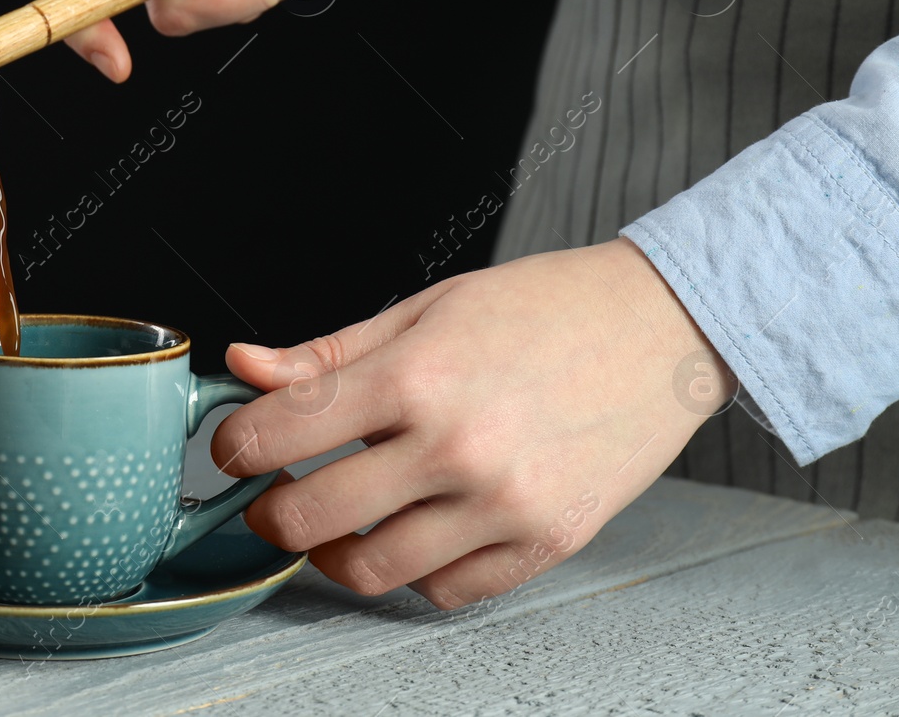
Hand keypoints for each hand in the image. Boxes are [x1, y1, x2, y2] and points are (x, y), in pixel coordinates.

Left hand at [212, 238, 737, 608]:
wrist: (663, 325)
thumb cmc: (543, 307)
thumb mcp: (425, 308)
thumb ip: (328, 352)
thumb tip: (244, 366)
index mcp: (416, 377)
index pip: (281, 433)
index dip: (237, 446)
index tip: (235, 447)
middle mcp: (456, 448)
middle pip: (312, 516)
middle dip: (268, 513)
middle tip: (268, 497)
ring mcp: (504, 505)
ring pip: (372, 570)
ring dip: (331, 554)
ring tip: (332, 522)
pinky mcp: (546, 543)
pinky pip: (447, 590)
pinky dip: (412, 572)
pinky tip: (409, 530)